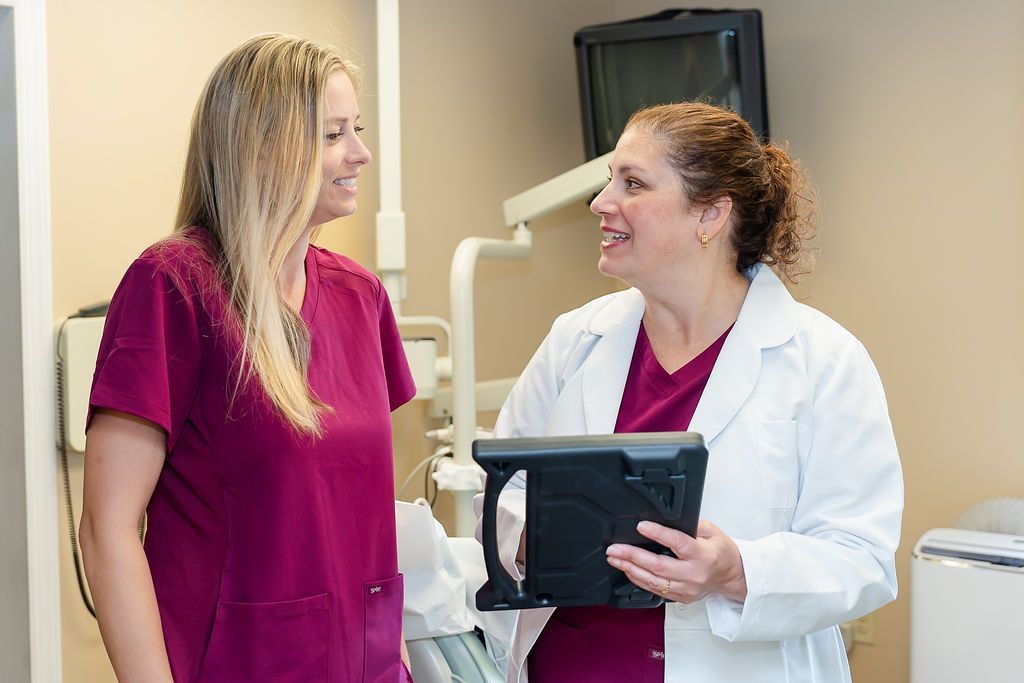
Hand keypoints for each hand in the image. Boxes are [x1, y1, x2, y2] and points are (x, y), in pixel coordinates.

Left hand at [605, 519, 747, 603]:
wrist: (732, 576)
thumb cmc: (721, 551)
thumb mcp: (712, 531)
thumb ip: (690, 525)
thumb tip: (666, 519)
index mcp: (703, 555)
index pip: (677, 543)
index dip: (658, 534)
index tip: (641, 526)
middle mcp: (694, 574)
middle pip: (658, 566)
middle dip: (632, 556)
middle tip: (615, 549)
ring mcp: (686, 588)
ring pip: (653, 581)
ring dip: (630, 569)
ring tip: (615, 559)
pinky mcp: (680, 597)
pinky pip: (655, 590)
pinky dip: (639, 580)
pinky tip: (628, 570)